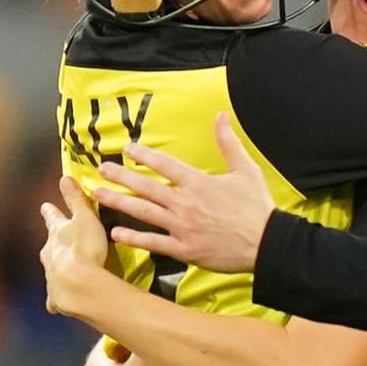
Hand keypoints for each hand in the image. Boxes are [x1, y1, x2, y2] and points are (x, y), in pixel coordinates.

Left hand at [40, 176, 107, 313]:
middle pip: (49, 244)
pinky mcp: (55, 296)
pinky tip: (59, 299)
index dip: (50, 212)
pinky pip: (54, 295)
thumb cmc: (84, 248)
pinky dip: (57, 295)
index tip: (45, 206)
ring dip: (56, 266)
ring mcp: (50, 276)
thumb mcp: (85, 218)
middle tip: (56, 238)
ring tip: (64, 267)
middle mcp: (49, 253)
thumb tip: (65, 177)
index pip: (52, 218)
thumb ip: (76, 200)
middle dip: (52, 241)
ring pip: (51, 268)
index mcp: (56, 234)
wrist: (79, 285)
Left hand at [93, 112, 274, 271]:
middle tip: (101, 170)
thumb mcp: (246, 170)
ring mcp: (183, 227)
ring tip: (99, 194)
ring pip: (144, 212)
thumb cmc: (257, 208)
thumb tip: (220, 116)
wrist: (267, 244)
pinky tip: (117, 233)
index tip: (127, 148)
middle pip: (146, 186)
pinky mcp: (185, 249)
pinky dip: (134, 238)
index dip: (144, 155)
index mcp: (199, 183)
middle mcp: (186, 203)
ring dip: (119, 202)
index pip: (165, 164)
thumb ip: (229, 143)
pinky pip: (154, 242)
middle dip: (121, 176)